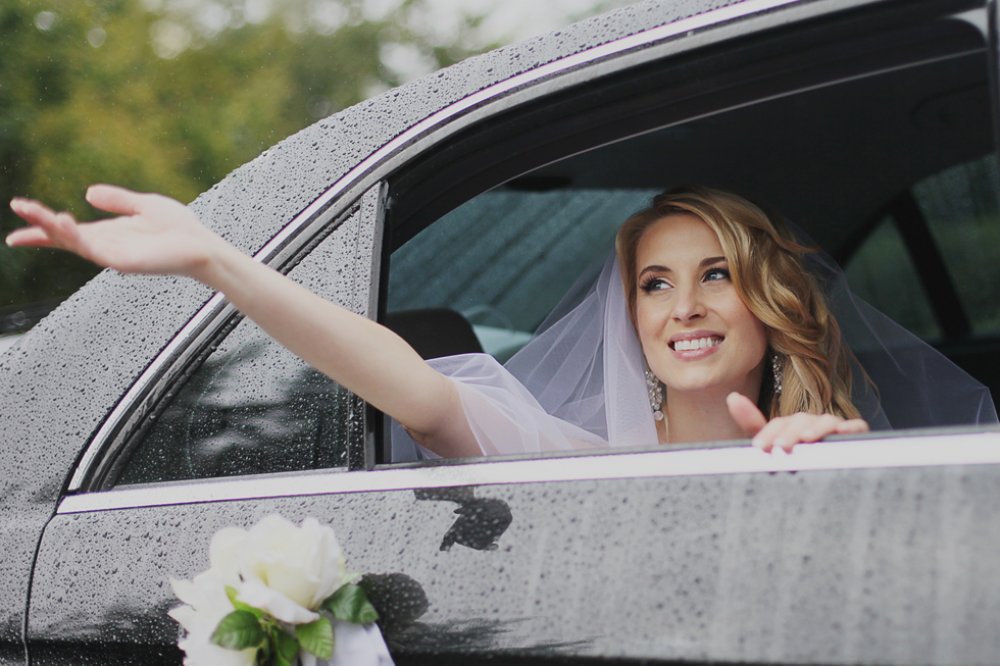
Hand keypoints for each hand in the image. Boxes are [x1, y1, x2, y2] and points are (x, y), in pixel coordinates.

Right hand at [8, 185, 226, 279]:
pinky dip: (78, 238)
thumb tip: (88, 192)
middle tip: (18, 207)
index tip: (16, 229)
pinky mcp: (125, 262)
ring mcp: (114, 256)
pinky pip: (95, 250)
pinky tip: (67, 223)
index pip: (67, 233)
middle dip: (39, 224)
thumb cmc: (179, 229)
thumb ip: (116, 199)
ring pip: (75, 243)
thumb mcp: (143, 205)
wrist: (202, 246)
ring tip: (36, 212)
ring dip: (53, 229)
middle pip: (64, 237)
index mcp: (108, 233)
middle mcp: (106, 246)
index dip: (41, 229)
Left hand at [726, 392, 868, 452]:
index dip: (768, 433)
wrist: (823, 491)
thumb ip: (752, 425)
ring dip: (815, 428)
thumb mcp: (771, 449)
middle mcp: (812, 424)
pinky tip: (843, 433)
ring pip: (825, 420)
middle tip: (779, 448)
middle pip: (800, 420)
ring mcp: (834, 430)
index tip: (759, 448)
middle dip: (789, 433)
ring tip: (806, 439)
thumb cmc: (794, 466)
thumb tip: (732, 396)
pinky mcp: (856, 437)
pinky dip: (852, 427)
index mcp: (791, 427)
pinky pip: (857, 427)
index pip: (779, 423)